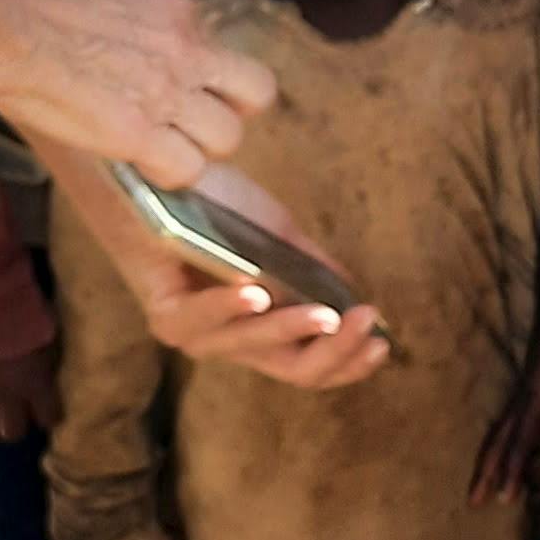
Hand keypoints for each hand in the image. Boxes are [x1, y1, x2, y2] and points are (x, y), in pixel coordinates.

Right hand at [0, 0, 273, 186]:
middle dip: (227, 114)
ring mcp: (168, 89)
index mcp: (174, 4)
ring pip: (228, 138)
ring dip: (197, 150)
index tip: (171, 86)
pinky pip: (188, 169)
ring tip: (159, 150)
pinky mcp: (141, 130)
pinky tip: (140, 166)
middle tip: (189, 125)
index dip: (199, 76)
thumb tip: (122, 33)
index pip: (215, 49)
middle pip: (254, 92)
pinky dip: (169, 176)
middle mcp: (184, 44)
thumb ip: (130, 14)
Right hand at [0, 339, 59, 441]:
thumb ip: (47, 363)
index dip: (47, 413)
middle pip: (11, 433)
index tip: (44, 407)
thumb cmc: (25, 308)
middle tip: (11, 408)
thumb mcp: (49, 336)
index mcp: (37, 384)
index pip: (49, 418)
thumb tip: (45, 374)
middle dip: (13, 422)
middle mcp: (8, 395)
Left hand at [109, 164, 389, 391]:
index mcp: (257, 329)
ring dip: (292, 330)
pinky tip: (258, 294)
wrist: (156, 169)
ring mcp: (193, 332)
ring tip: (327, 315)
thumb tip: (357, 299)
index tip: (383, 344)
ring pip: (251, 347)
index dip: (348, 362)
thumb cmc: (213, 202)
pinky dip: (230, 307)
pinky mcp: (162, 311)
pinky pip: (199, 320)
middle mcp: (226, 341)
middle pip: (291, 370)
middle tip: (366, 323)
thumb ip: (310, 269)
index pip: (309, 366)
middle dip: (336, 350)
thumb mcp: (276, 235)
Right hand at [473, 314, 539, 503]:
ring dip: (499, 457)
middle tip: (473, 500)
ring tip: (490, 483)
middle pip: (498, 441)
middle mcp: (524, 400)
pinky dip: (530, 440)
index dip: (512, 470)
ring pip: (506, 433)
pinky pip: (526, 422)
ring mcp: (527, 394)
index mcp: (534, 399)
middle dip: (486, 471)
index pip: (520, 442)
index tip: (504, 498)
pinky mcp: (537, 389)